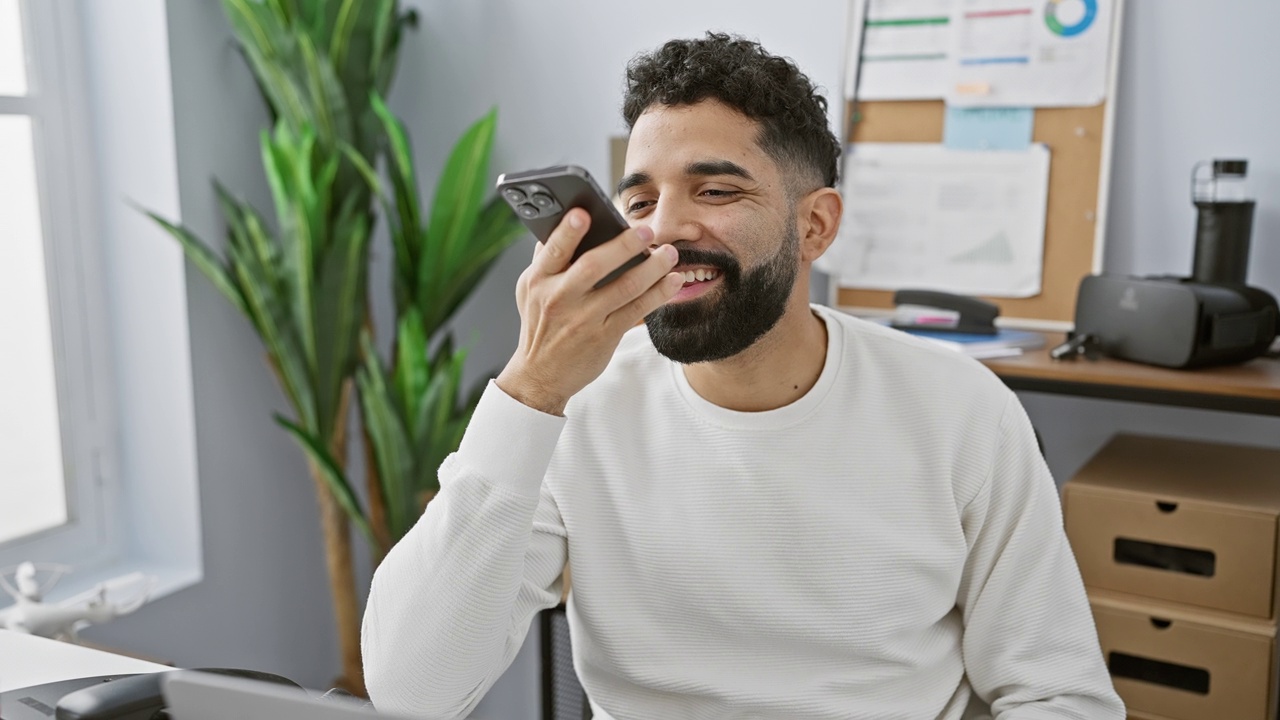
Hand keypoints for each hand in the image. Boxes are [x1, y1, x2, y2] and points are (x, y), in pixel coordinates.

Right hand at [496, 208, 682, 414]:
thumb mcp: (530, 290)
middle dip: (623, 245)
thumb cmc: (540, 324)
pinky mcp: (604, 336)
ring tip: (669, 253)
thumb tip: (564, 220)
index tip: (585, 212)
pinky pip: (636, 310)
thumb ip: (545, 259)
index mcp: (538, 280)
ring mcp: (583, 319)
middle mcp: (559, 298)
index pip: (553, 250)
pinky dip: (658, 294)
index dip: (568, 231)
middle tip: (647, 231)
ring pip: (623, 287)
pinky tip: (672, 281)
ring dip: (652, 268)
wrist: (541, 375)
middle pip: (594, 266)